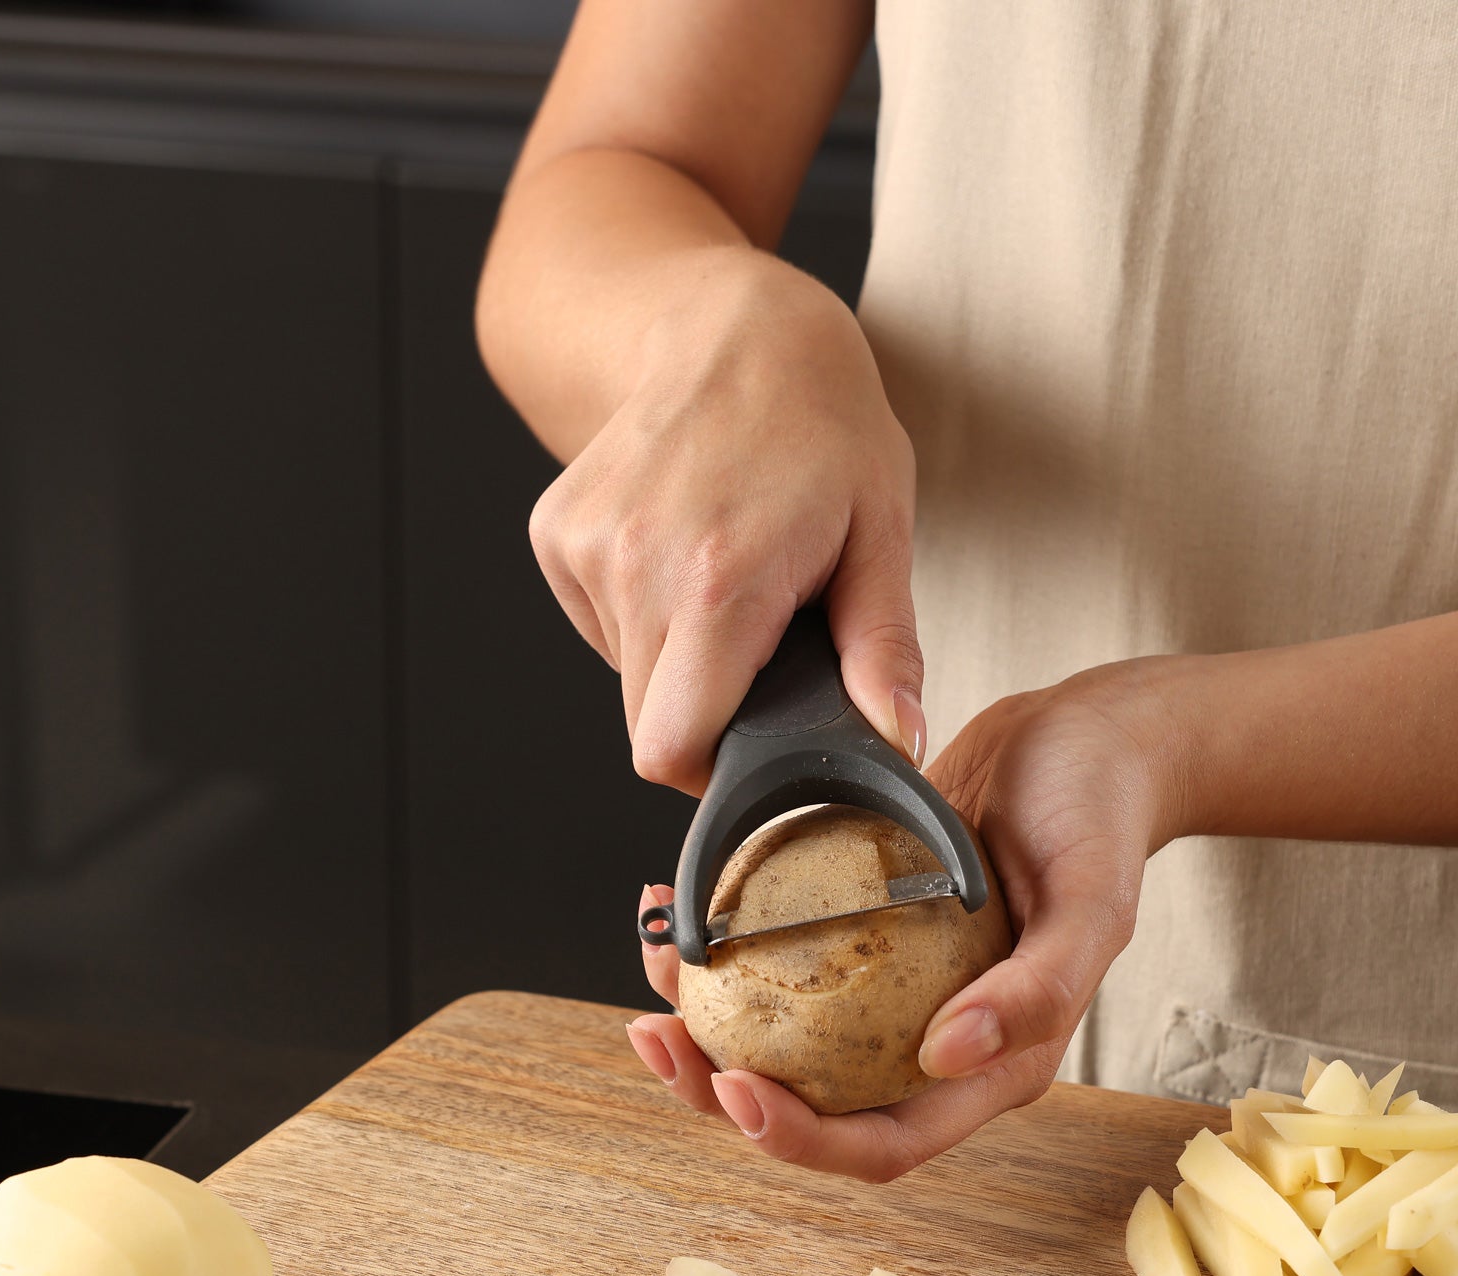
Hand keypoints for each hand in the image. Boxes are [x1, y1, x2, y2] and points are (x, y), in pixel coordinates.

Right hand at [529, 248, 925, 794]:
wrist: (732, 322)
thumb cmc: (821, 421)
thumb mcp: (880, 530)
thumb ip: (884, 649)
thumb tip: (900, 738)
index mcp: (721, 579)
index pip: (671, 748)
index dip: (713, 770)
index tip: (752, 745)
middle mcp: (637, 564)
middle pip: (646, 724)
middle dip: (702, 715)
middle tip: (757, 654)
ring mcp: (587, 545)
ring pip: (623, 674)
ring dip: (673, 659)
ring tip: (723, 583)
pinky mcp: (557, 531)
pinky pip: (597, 624)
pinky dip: (638, 614)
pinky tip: (680, 553)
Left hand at [626, 662, 1188, 1179]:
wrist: (1086, 740)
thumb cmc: (1102, 818)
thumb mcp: (1095, 902)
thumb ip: (1036, 990)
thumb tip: (949, 1056)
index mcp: (988, 1065)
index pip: (884, 1143)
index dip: (803, 1140)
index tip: (736, 1090)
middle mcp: (927, 1045)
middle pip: (811, 1109)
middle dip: (722, 1094)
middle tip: (658, 1038)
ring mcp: (886, 997)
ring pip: (780, 1048)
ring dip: (706, 1032)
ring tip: (649, 987)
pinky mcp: (856, 942)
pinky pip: (778, 969)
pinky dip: (721, 957)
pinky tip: (674, 919)